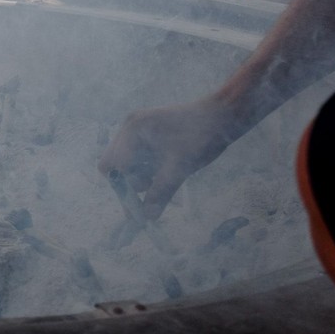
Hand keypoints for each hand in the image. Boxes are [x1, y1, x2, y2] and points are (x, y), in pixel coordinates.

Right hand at [97, 97, 239, 220]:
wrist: (221, 115)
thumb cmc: (200, 136)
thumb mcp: (179, 167)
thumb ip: (160, 192)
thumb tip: (148, 217)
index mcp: (133, 131)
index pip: (113, 166)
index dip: (124, 189)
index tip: (138, 210)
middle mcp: (130, 128)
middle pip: (115, 163)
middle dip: (130, 182)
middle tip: (150, 194)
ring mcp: (139, 130)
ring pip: (128, 162)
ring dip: (141, 177)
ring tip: (163, 181)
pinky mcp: (149, 134)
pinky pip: (139, 157)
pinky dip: (148, 170)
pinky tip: (165, 173)